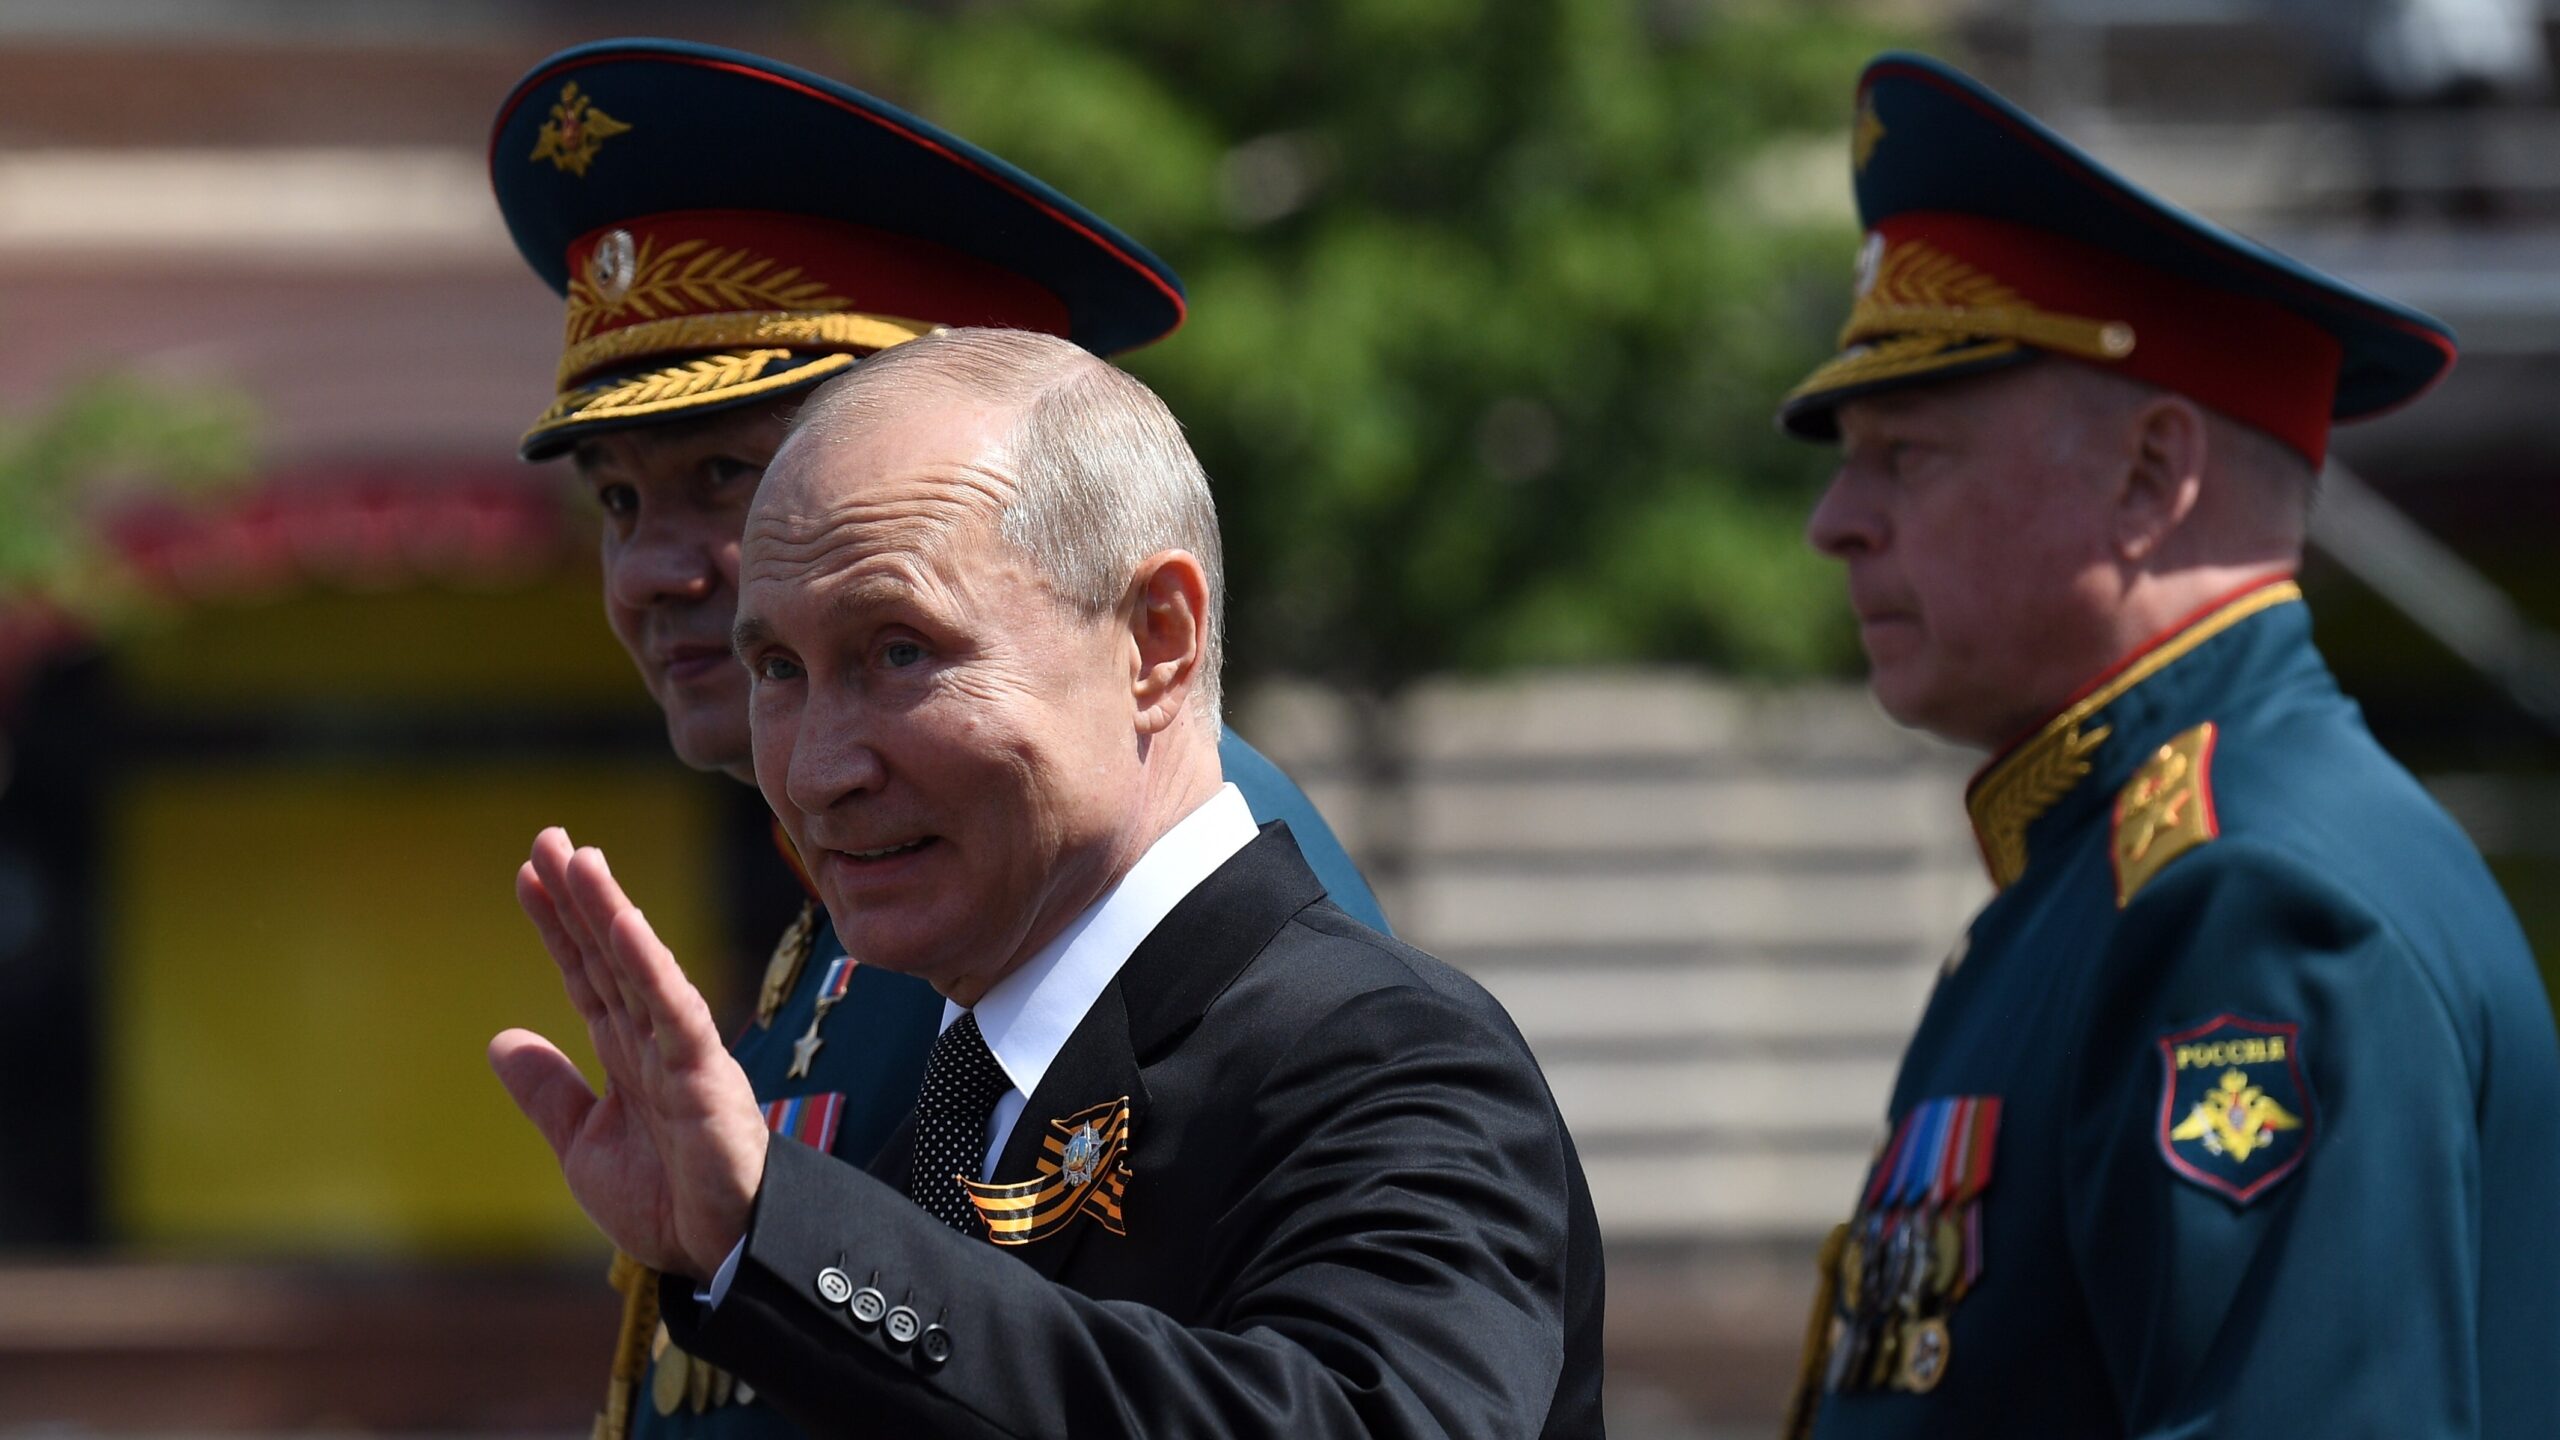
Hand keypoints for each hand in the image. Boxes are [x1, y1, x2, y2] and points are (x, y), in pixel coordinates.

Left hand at [490, 826, 768, 1279]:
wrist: (718, 1254)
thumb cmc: (666, 1202)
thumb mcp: (583, 1147)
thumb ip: (550, 1093)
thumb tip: (502, 1038)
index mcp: (626, 1054)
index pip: (585, 975)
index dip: (556, 926)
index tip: (528, 875)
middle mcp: (652, 1040)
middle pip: (607, 956)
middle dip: (578, 897)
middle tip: (548, 837)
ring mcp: (680, 1051)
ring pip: (638, 968)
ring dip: (609, 912)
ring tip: (580, 859)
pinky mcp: (704, 1074)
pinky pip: (674, 1010)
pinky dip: (650, 966)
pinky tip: (625, 925)